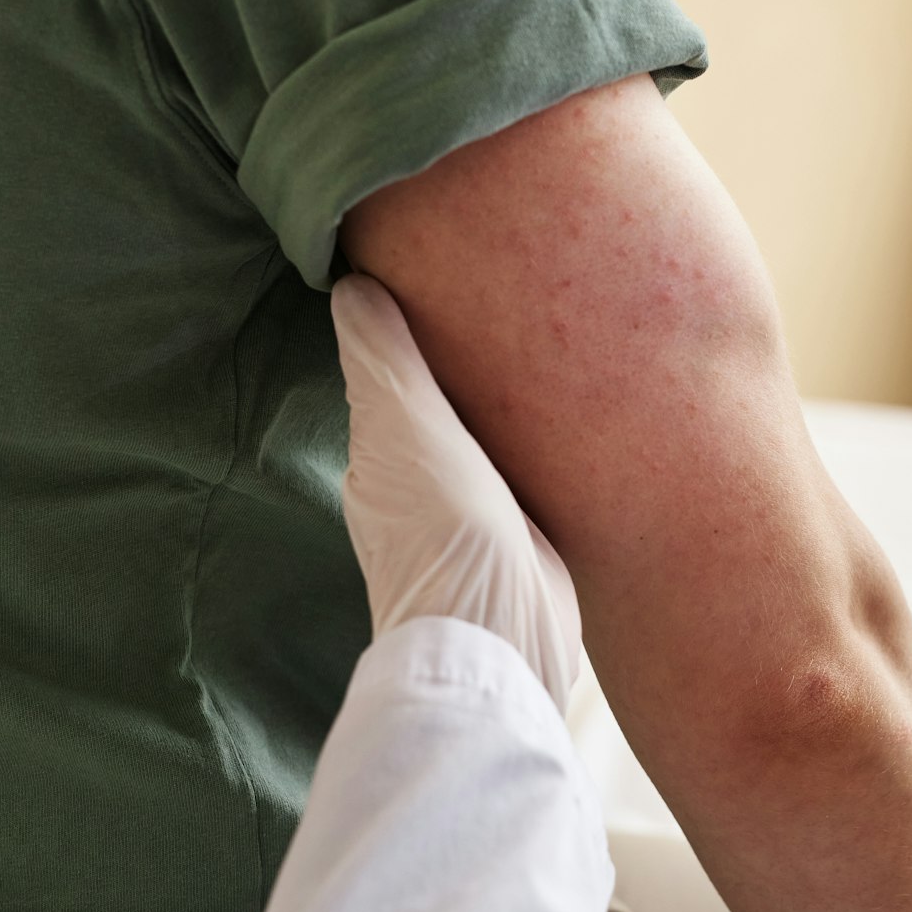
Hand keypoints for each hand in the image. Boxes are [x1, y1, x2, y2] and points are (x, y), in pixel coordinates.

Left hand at [332, 274, 584, 709]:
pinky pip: (524, 471)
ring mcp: (472, 512)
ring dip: (497, 402)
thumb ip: (385, 361)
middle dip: (453, 361)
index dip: (402, 328)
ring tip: (536, 344)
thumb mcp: (408, 429)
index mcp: (378, 455)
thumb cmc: (445, 532)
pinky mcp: (523, 536)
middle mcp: (417, 484)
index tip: (430, 272)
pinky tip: (560, 420)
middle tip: (495, 293)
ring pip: (481, 437)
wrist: (504, 639)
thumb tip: (351, 284)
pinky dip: (532, 442)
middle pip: (435, 404)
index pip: (385, 375)